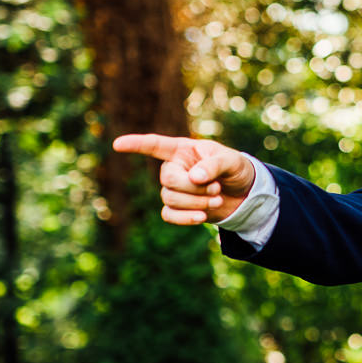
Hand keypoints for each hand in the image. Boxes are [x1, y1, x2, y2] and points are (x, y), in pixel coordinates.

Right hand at [112, 133, 256, 225]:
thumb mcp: (231, 161)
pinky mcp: (179, 209)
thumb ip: (213, 165)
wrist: (245, 194)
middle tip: (216, 187)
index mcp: (184, 150)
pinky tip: (203, 218)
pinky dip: (185, 218)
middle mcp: (175, 168)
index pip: (155, 145)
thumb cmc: (236, 169)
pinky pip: (169, 215)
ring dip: (196, 202)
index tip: (117, 144)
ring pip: (170, 199)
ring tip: (217, 199)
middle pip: (166, 179)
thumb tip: (193, 177)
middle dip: (192, 187)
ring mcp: (175, 189)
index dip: (136, 144)